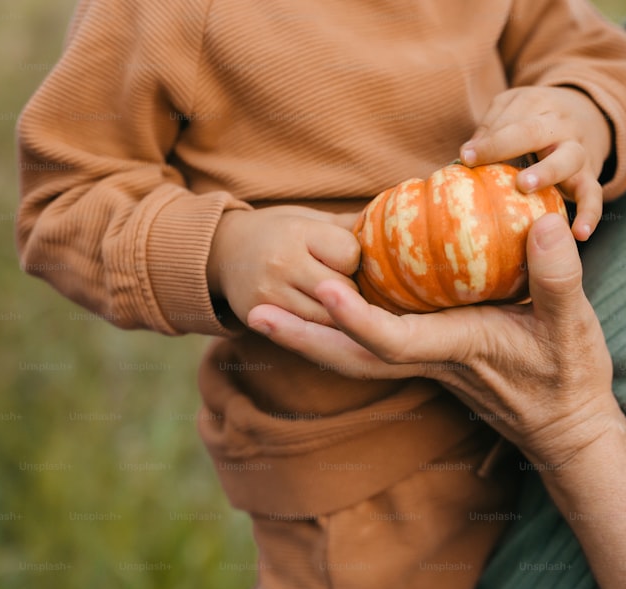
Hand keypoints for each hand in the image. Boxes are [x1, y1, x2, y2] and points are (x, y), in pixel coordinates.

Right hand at [207, 206, 360, 326]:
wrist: (222, 251)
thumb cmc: (280, 232)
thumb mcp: (312, 218)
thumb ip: (352, 226)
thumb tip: (403, 223)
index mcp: (297, 232)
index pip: (348, 253)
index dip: (356, 259)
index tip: (351, 259)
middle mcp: (281, 263)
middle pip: (342, 290)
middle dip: (354, 291)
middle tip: (356, 288)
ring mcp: (268, 294)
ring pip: (328, 318)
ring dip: (343, 316)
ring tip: (348, 307)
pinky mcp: (257, 317)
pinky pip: (306, 333)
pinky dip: (324, 330)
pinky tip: (332, 323)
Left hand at [246, 213, 617, 468]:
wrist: (565, 428)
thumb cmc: (570, 378)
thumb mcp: (574, 325)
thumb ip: (558, 277)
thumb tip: (540, 225)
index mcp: (455, 349)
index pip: (393, 340)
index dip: (357, 318)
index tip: (325, 290)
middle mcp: (429, 360)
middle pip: (351, 357)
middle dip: (302, 337)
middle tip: (252, 312)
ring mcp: (426, 364)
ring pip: (355, 356)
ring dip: (308, 336)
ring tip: (264, 313)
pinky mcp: (431, 360)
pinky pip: (372, 348)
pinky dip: (340, 332)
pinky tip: (327, 308)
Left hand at [460, 86, 611, 240]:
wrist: (587, 115)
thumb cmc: (535, 119)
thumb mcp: (512, 110)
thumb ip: (492, 128)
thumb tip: (466, 156)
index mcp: (535, 106)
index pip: (509, 120)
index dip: (489, 140)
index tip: (466, 157)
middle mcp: (558, 126)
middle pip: (535, 132)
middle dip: (509, 146)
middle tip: (483, 162)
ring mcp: (576, 150)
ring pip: (567, 158)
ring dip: (546, 172)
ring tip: (525, 187)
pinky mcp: (589, 176)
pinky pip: (593, 195)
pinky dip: (590, 214)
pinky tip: (580, 233)